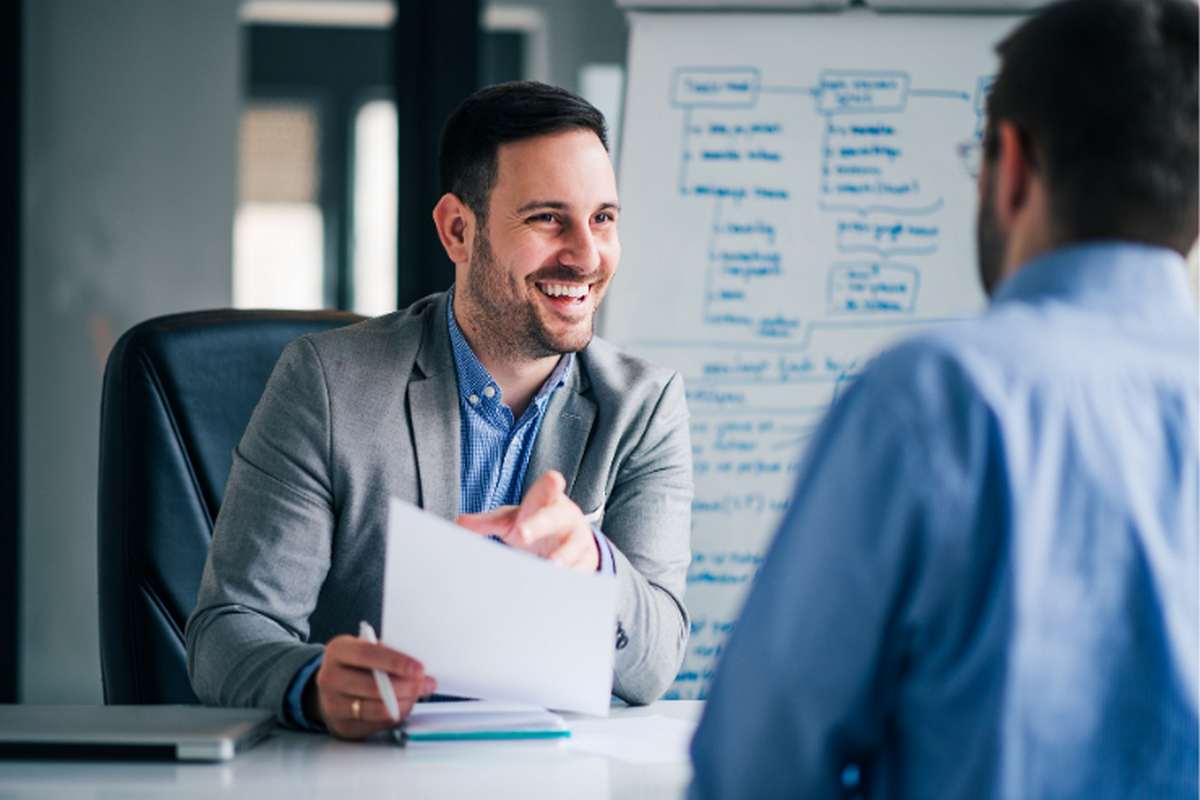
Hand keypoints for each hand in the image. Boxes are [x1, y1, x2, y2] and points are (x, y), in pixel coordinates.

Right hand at [305, 634, 436, 739]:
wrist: (332, 686)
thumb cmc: (356, 664)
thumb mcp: (366, 648)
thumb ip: (387, 655)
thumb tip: (417, 670)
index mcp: (337, 651)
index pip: (367, 655)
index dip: (395, 662)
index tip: (418, 669)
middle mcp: (330, 678)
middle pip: (373, 686)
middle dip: (406, 686)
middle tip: (426, 683)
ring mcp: (333, 705)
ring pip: (376, 709)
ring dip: (404, 703)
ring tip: (418, 695)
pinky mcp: (342, 726)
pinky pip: (375, 724)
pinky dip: (395, 716)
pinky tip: (404, 706)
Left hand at [456, 470, 599, 571]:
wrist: (568, 536)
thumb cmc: (534, 521)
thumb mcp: (511, 519)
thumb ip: (487, 522)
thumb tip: (459, 523)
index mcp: (547, 500)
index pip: (549, 487)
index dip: (551, 485)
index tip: (553, 480)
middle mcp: (565, 516)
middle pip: (553, 518)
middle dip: (539, 525)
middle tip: (521, 534)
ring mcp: (578, 538)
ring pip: (572, 548)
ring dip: (560, 558)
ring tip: (549, 567)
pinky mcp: (586, 560)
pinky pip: (580, 570)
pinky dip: (570, 579)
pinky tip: (558, 588)